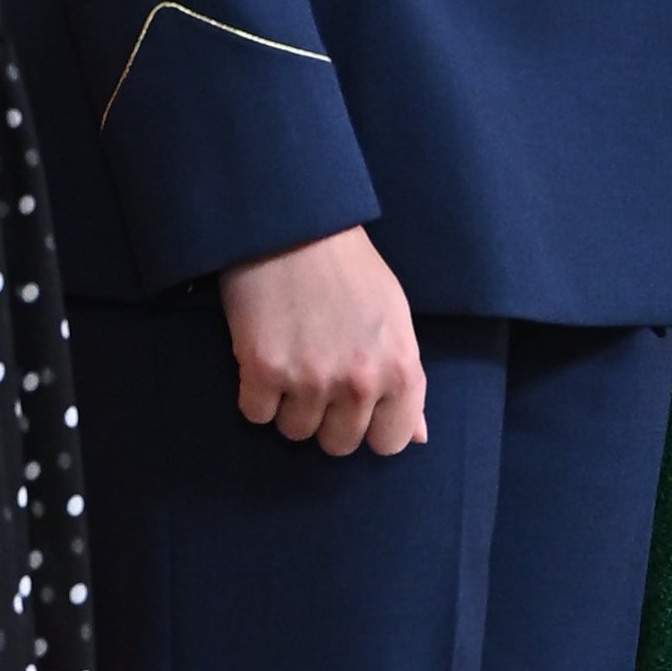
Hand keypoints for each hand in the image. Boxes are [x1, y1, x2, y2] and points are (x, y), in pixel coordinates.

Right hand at [219, 228, 427, 455]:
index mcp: (401, 370)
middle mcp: (360, 382)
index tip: (355, 404)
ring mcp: (311, 380)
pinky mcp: (263, 371)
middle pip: (338, 444)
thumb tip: (417, 437)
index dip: (369, 426)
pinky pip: (256, 414)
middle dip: (326, 418)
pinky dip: (254, 392)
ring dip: (288, 404)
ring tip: (290, 359)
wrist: (293, 226)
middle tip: (316, 375)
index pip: (389, 443)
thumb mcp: (395, 319)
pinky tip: (263, 356)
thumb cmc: (350, 269)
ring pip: (295, 431)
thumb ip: (406, 381)